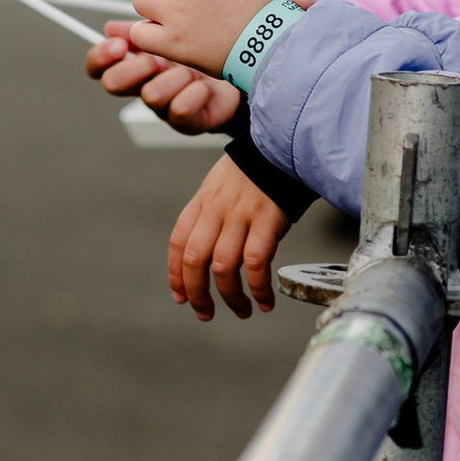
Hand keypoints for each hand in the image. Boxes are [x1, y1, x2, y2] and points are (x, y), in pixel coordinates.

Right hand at [85, 20, 239, 126]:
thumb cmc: (204, 55)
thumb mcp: (174, 36)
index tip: (119, 44)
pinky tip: (206, 85)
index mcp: (137, 65)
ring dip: (172, 77)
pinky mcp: (187, 121)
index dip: (100, 56)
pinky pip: (180, 109)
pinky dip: (195, 92)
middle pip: (113, 83)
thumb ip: (144, 29)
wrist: (241, 75)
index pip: (99, 66)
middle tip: (157, 59)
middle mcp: (144, 86)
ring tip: (192, 70)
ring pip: (150, 96)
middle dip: (133, 67)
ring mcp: (164, 107)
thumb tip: (111, 27)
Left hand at [169, 162, 290, 319]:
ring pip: (224, 267)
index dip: (176, 275)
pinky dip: (259, 288)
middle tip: (205, 313)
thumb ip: (208, 218)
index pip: (178, 243)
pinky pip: (256, 263)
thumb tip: (204, 257)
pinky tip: (265, 300)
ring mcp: (241, 215)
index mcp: (201, 203)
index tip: (181, 297)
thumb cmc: (253, 174)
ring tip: (241, 311)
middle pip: (196, 260)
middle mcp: (216, 210)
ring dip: (231, 297)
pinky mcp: (267, 221)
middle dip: (198, 293)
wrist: (283, 147)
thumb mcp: (219, 188)